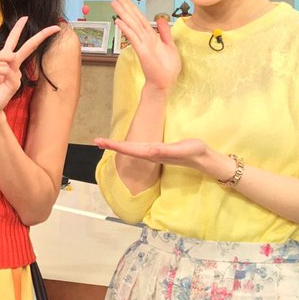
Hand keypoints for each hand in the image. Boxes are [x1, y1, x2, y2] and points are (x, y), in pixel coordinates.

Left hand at [0, 17, 59, 122]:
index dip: (18, 29)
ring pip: (10, 56)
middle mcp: (13, 66)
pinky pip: (6, 70)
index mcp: (4, 61)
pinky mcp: (14, 84)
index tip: (25, 18)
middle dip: (40, 36)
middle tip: (53, 27)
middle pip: (28, 47)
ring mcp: (15, 75)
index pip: (13, 42)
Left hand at [93, 136, 232, 178]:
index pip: (130, 149)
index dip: (115, 145)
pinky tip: (123, 145)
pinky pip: (138, 149)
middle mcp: (150, 154)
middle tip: (96, 140)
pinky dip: (127, 146)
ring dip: (117, 146)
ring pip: (131, 149)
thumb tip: (149, 150)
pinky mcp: (157, 150)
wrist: (203, 159)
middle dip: (111, 145)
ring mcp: (153, 153)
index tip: (102, 142)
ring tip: (103, 141)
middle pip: (127, 149)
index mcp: (153, 153)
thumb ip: (165, 150)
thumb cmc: (194, 153)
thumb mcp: (181, 149)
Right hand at [112, 0, 179, 91]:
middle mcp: (144, 38)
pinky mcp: (142, 51)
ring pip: (132, 25)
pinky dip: (126, 29)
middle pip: (133, 18)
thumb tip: (161, 19)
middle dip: (124, 5)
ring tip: (114, 2)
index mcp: (151, 36)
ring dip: (123, 13)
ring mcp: (142, 44)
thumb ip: (164, 32)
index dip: (132, 6)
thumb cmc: (166, 68)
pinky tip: (119, 21)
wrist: (164, 83)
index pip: (140, 17)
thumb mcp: (170, 46)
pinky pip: (134, 38)